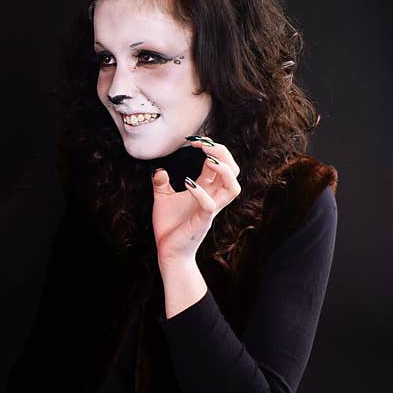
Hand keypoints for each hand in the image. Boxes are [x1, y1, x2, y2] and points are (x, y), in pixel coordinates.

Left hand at [151, 137, 241, 265]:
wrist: (168, 251)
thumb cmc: (170, 226)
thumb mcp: (163, 199)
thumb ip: (162, 183)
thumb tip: (158, 169)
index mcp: (206, 190)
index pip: (219, 164)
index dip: (212, 149)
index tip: (195, 141)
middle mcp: (213, 197)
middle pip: (233, 171)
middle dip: (223, 154)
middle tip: (204, 144)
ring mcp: (210, 209)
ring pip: (233, 188)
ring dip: (223, 171)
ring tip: (208, 159)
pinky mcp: (203, 221)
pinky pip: (210, 205)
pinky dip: (200, 192)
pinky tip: (187, 183)